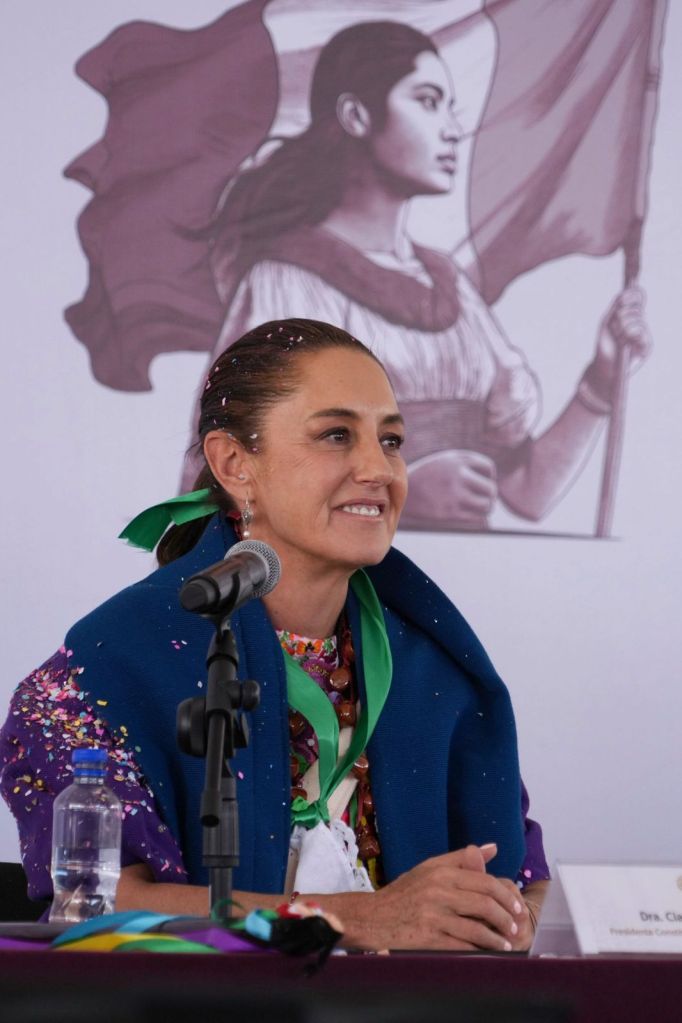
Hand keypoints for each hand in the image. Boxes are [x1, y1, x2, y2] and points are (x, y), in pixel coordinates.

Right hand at [345, 844, 526, 951]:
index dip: (506, 895)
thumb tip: (492, 848)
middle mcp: (438, 892)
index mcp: (441, 872)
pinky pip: (462, 946)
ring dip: (496, 939)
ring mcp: (433, 916)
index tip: (516, 906)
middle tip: (515, 927)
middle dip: (506, 918)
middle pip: (485, 904)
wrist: (373, 918)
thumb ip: (461, 859)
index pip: (485, 881)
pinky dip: (479, 952)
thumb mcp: (429, 868)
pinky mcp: (428, 939)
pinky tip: (487, 954)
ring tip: (505, 944)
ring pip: (477, 928)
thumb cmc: (403, 893)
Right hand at [403, 451, 496, 524]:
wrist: (396, 494)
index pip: (488, 468)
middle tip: (483, 499)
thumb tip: (494, 482)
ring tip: (477, 508)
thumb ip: (468, 464)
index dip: (488, 476)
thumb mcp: (444, 462)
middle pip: (491, 489)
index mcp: (456, 460)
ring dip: (485, 509)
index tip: (479, 482)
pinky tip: (471, 517)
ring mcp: (454, 495)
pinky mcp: (450, 513)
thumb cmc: (426, 478)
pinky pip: (477, 519)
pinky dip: (478, 520)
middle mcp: (457, 475)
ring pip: (486, 506)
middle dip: (489, 495)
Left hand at [589, 286, 651, 396]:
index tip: (621, 297)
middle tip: (614, 329)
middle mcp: (640, 324)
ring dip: (622, 327)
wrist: (604, 365)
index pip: (638, 300)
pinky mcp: (647, 346)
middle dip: (621, 317)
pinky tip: (624, 343)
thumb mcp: (606, 323)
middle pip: (636, 309)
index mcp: (631, 316)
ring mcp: (645, 335)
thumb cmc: (604, 344)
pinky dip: (628, 336)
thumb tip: (622, 293)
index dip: (633, 295)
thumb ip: (614, 307)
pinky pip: (640, 332)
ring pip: (638, 320)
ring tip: (618, 338)